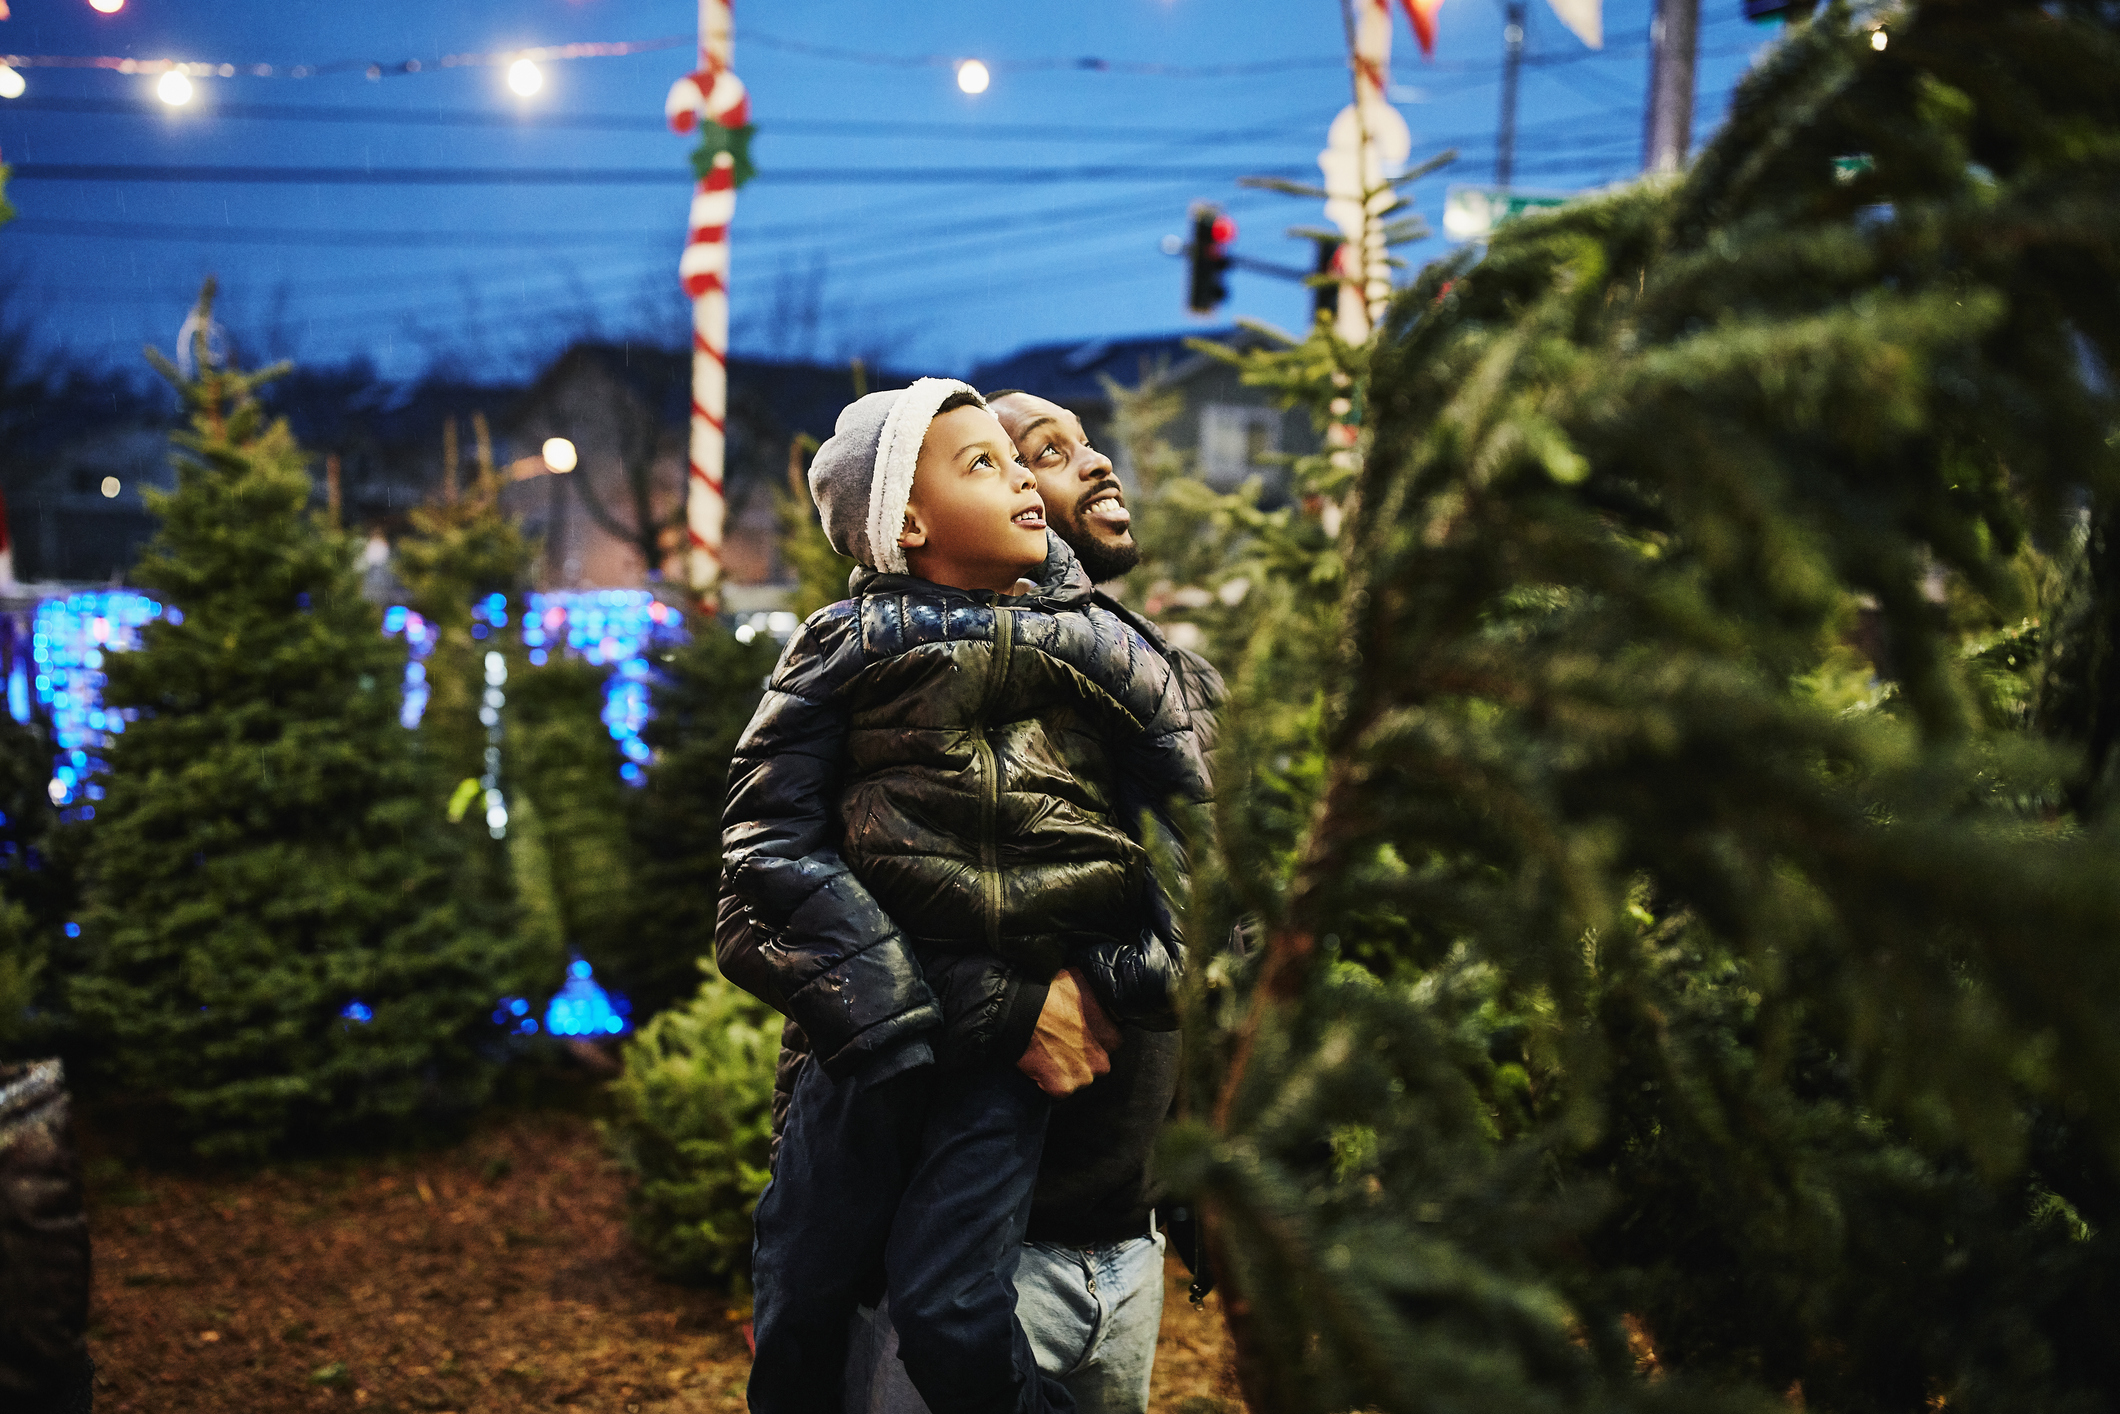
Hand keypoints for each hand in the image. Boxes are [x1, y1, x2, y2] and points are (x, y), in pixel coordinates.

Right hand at [1015, 969, 1123, 1097]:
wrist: (1019, 1009)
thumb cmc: (1049, 991)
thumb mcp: (1082, 982)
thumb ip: (1098, 997)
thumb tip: (1104, 996)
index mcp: (1111, 1036)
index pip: (1110, 1042)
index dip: (1093, 1036)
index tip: (1079, 1031)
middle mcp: (1101, 1060)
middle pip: (1096, 1063)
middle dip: (1082, 1056)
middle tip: (1062, 1042)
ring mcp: (1081, 1077)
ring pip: (1078, 1078)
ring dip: (1067, 1070)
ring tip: (1049, 1053)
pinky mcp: (1060, 1088)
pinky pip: (1059, 1090)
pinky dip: (1049, 1081)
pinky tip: (1040, 1063)